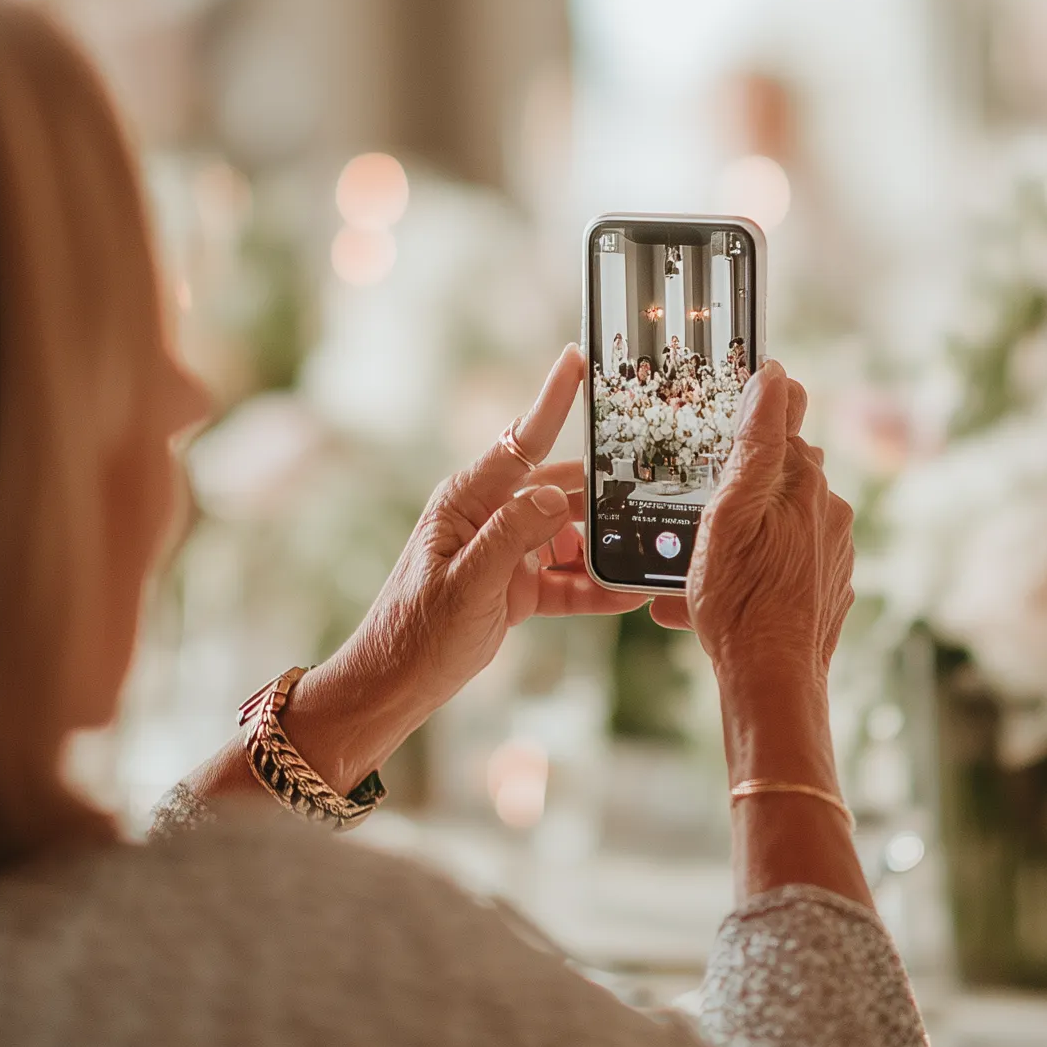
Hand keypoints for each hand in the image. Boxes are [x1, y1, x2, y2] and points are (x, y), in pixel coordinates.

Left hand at [285, 347, 644, 784]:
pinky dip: (595, 587)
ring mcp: (507, 551)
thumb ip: (512, 536)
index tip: (578, 360)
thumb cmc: (416, 632)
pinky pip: (568, 578)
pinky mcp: (519, 586)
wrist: (395, 686)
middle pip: (560, 490)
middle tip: (651, 491)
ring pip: (572, 535)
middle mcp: (490, 517)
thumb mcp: (466, 583)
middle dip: (604, 493)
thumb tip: (557, 496)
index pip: (520, 441)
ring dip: (605, 547)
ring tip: (645, 555)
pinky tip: (627, 596)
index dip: (552, 400)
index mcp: (467, 500)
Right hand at [669, 360, 855, 703]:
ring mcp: (830, 552)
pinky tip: (718, 597)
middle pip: (779, 473)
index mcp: (804, 481)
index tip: (723, 413)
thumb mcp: (730, 510)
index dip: (752, 410)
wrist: (773, 679)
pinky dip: (755, 571)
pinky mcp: (826, 588)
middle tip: (697, 502)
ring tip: (698, 566)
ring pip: (778, 522)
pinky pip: (784, 564)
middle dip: (740, 481)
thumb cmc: (742, 596)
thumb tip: (775, 376)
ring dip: (743, 533)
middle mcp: (827, 510)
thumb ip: (755, 441)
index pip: (785, 417)